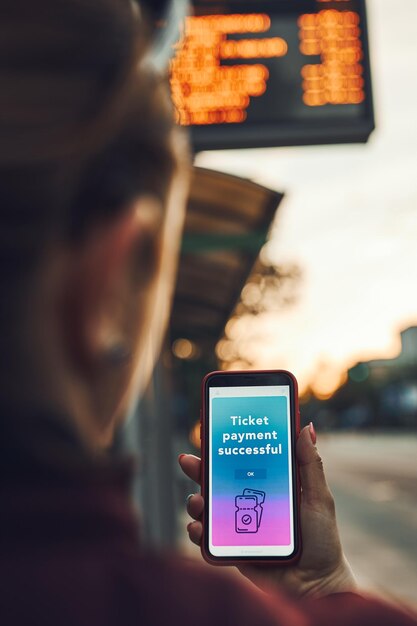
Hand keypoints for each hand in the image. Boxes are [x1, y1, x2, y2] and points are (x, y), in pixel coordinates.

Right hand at [178, 424, 356, 598]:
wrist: (316, 585)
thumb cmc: (322, 540)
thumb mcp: (319, 497)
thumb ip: (310, 464)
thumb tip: (306, 427)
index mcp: (267, 486)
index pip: (241, 461)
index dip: (224, 447)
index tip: (211, 433)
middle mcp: (248, 503)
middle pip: (217, 481)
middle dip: (198, 469)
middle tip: (188, 460)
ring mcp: (238, 526)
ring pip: (207, 507)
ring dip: (195, 500)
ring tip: (197, 501)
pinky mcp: (232, 548)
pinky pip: (207, 538)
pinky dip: (197, 531)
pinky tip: (198, 527)